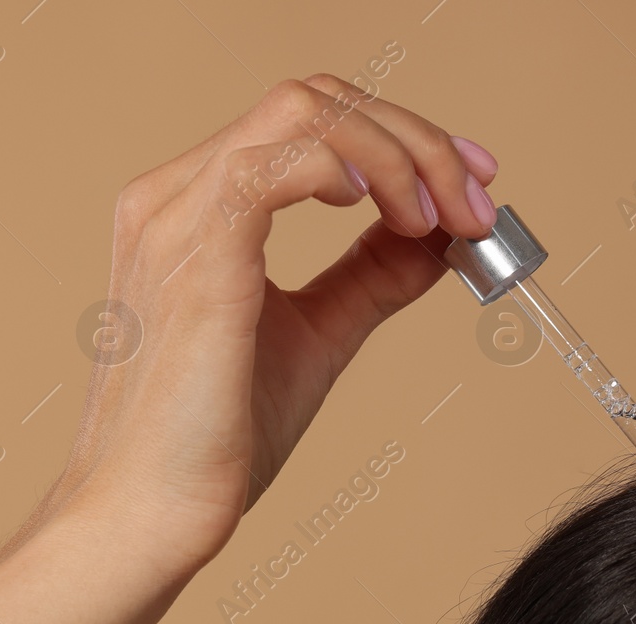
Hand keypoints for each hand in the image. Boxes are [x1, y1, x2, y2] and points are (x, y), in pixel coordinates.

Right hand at [45, 75, 499, 579]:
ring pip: (304, 113)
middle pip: (315, 100)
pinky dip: (353, 171)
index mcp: (198, 206)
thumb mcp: (318, 335)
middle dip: (419, 140)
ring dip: (401, 155)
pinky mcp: (197, 256)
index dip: (403, 138)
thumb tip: (436, 238)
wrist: (157, 512)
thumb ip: (370, 278)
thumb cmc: (215, 437)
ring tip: (446, 220)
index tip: (473, 186)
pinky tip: (395, 216)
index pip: (310, 120)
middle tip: (478, 204)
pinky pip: (278, 163)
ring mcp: (179, 217)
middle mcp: (177, 195)